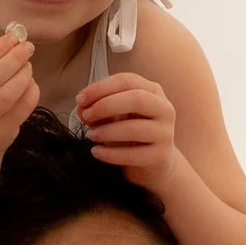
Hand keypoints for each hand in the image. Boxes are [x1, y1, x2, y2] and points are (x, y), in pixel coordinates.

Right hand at [0, 32, 38, 165]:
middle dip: (14, 59)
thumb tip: (13, 41)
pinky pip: (21, 108)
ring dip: (23, 75)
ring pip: (7, 94)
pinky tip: (32, 84)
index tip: (14, 38)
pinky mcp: (1, 133)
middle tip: (27, 48)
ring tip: (28, 66)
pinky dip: (30, 93)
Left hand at [74, 71, 178, 186]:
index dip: (101, 87)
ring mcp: (165, 133)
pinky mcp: (160, 156)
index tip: (80, 99)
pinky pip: (132, 154)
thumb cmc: (131, 135)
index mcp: (152, 91)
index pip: (127, 80)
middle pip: (136, 99)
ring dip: (106, 131)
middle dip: (105, 106)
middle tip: (86, 115)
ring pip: (134, 128)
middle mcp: (163, 109)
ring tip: (90, 135)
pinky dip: (109, 154)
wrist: (153, 164)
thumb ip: (97, 110)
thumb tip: (81, 107)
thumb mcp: (113, 118)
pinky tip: (96, 152)